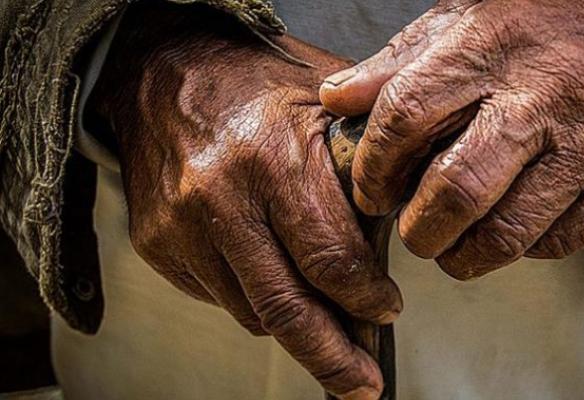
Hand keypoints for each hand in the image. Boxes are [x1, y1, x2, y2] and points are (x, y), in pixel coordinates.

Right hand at [90, 6, 400, 398]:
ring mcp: (182, 228)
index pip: (331, 259)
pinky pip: (219, 298)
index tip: (387, 310)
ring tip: (328, 333)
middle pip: (286, 308)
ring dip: (297, 330)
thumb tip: (405, 221)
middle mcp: (221, 199)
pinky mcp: (159, 246)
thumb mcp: (325, 101)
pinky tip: (276, 283)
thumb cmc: (255, 81)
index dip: (367, 298)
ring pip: (252, 313)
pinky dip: (256, 302)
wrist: (162, 70)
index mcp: (273, 158)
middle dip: (332, 357)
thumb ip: (365, 162)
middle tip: (361, 385)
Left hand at [320, 0, 583, 278]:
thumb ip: (399, 61)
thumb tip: (338, 99)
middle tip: (412, 233)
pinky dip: (524, 248)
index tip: (372, 191)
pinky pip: (561, 241)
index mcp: (491, 48)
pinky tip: (512, 227)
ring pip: (509, 232)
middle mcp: (544, 98)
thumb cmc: (552, 17)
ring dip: (465, 255)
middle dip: (419, 231)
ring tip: (452, 246)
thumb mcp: (469, 16)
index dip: (374, 168)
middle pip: (457, 191)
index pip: (406, 118)